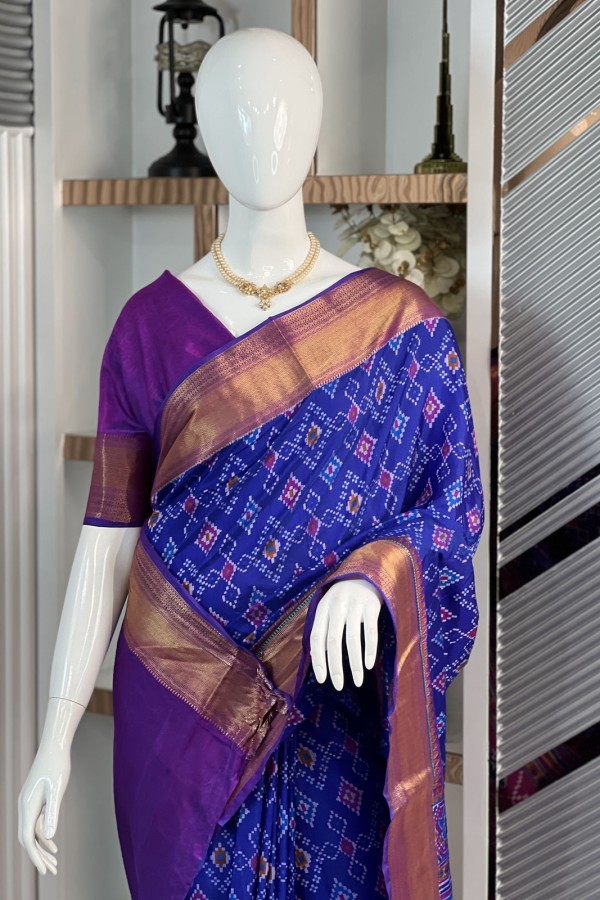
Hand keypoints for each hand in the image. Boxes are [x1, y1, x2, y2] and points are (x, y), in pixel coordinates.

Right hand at [18, 738, 69, 875]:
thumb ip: (52, 813)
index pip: (27, 838)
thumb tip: (48, 836)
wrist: (54, 747)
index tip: (45, 871)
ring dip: (43, 848)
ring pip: (32, 832)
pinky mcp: (35, 800)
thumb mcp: (57, 790)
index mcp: (27, 806)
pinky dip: (44, 836)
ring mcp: (28, 804)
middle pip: (28, 839)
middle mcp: (24, 807)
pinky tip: (53, 844)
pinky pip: (36, 824)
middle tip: (53, 872)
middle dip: (39, 857)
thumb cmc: (57, 767)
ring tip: (55, 862)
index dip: (35, 856)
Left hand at [310, 576, 382, 690]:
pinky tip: (369, 665)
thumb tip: (316, 658)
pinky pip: (370, 632)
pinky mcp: (372, 605)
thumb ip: (323, 626)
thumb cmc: (344, 596)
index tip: (323, 680)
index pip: (316, 637)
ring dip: (355, 664)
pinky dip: (369, 650)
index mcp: (322, 608)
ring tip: (357, 681)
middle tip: (338, 686)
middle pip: (333, 641)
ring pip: (352, 640)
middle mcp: (336, 606)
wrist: (367, 571)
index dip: (318, 660)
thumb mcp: (328, 605)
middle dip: (335, 667)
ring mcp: (355, 605)